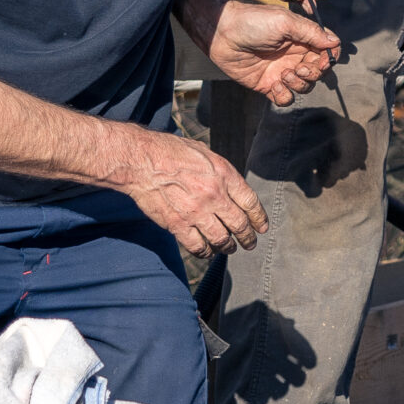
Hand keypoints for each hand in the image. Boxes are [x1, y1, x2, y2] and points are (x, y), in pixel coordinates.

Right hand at [122, 134, 266, 257]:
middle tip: (250, 243)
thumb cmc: (171, 151)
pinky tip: (207, 251)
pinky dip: (205, 252)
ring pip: (221, 239)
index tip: (261, 227)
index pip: (250, 202)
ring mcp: (196, 212)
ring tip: (229, 248)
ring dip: (228, 247)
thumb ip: (221, 172)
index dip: (259, 218)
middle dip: (248, 237)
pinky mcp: (178, 225)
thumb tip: (232, 188)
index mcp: (224, 174)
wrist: (142, 161)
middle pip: (239, 225)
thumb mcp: (205, 153)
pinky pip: (197, 246)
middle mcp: (214, 195)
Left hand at [208, 0, 341, 104]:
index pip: (327, 51)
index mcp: (302, 38)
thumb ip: (311, 33)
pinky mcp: (268, 85)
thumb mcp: (285, 23)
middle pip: (318, 72)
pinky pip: (285, 98)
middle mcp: (295, 55)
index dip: (330, 58)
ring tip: (284, 74)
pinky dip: (285, 95)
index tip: (324, 61)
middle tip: (299, 69)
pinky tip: (275, 84)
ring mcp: (282, 71)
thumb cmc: (253, 22)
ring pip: (305, 87)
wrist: (223, 34)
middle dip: (313, 73)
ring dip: (300, 84)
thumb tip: (335, 42)